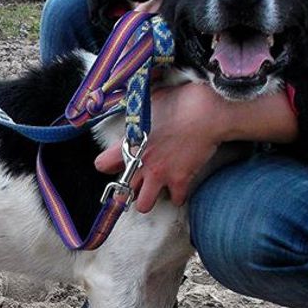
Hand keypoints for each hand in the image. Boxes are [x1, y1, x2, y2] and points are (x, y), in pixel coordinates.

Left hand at [95, 83, 224, 212]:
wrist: (206, 112)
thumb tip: (136, 112)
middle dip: (129, 188)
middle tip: (138, 180)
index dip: (108, 164)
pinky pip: (176, 200)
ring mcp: (160, 175)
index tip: (117, 162)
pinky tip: (180, 185)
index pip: (102, 164)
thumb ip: (139, 116)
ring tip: (155, 188)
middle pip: (122, 192)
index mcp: (130, 144)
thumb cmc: (179, 102)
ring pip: (144, 205)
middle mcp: (141, 164)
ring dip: (148, 199)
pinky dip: (179, 195)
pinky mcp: (181, 180)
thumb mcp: (149, 103)